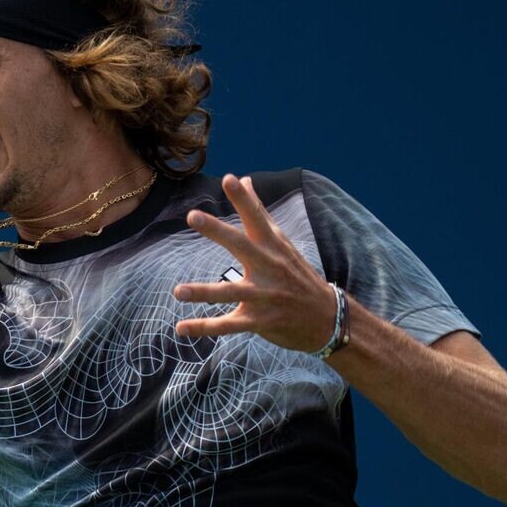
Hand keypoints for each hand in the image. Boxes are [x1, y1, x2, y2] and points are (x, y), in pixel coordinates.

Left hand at [174, 174, 337, 352]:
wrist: (328, 318)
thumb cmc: (297, 274)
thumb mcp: (281, 241)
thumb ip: (258, 211)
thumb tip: (244, 178)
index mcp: (272, 246)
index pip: (256, 217)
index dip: (243, 198)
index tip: (230, 179)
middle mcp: (269, 267)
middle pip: (241, 246)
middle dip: (218, 231)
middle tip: (193, 215)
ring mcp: (264, 296)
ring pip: (230, 292)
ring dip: (204, 292)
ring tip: (177, 291)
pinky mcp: (259, 321)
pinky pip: (228, 325)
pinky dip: (204, 327)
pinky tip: (180, 328)